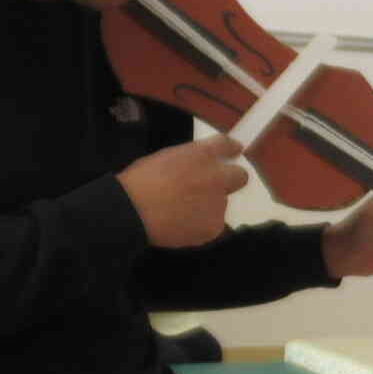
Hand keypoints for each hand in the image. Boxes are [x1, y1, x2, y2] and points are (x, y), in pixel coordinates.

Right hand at [117, 135, 247, 247]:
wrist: (132, 211)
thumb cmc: (140, 181)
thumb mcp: (166, 157)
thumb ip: (190, 160)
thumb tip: (199, 167)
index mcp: (202, 154)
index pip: (227, 146)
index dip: (232, 149)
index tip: (234, 151)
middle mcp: (217, 177)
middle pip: (240, 176)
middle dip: (232, 179)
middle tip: (213, 187)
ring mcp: (218, 203)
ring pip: (222, 203)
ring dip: (209, 205)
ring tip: (182, 212)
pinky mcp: (214, 227)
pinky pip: (213, 224)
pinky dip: (201, 225)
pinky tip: (182, 225)